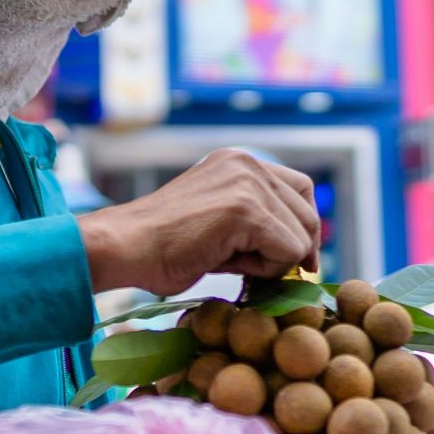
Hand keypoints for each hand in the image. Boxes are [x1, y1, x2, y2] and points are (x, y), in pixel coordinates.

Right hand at [75, 149, 319, 295]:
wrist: (125, 246)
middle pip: (307, 213)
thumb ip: (254, 220)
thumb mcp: (217, 218)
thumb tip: (300, 250)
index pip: (301, 189)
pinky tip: (228, 264)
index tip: (294, 259)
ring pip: (301, 236)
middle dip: (294, 250)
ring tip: (232, 262)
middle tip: (262, 272)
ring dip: (274, 262)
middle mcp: (247, 162)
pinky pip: (288, 252)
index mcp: (238, 160)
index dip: (302, 228)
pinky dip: (266, 270)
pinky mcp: (246, 209)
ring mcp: (248, 183)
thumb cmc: (162, 245)